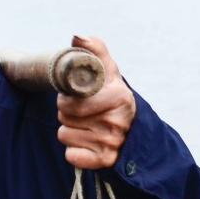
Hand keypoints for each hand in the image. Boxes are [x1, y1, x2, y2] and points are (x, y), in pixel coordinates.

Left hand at [55, 35, 137, 170]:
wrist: (134, 131)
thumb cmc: (115, 97)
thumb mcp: (109, 72)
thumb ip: (95, 51)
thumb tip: (78, 37)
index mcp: (119, 97)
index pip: (70, 102)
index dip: (66, 99)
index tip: (75, 96)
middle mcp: (117, 122)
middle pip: (64, 117)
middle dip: (68, 114)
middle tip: (82, 112)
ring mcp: (112, 143)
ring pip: (64, 135)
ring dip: (71, 131)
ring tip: (86, 126)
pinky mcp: (105, 161)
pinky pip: (71, 156)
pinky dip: (75, 151)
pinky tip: (87, 144)